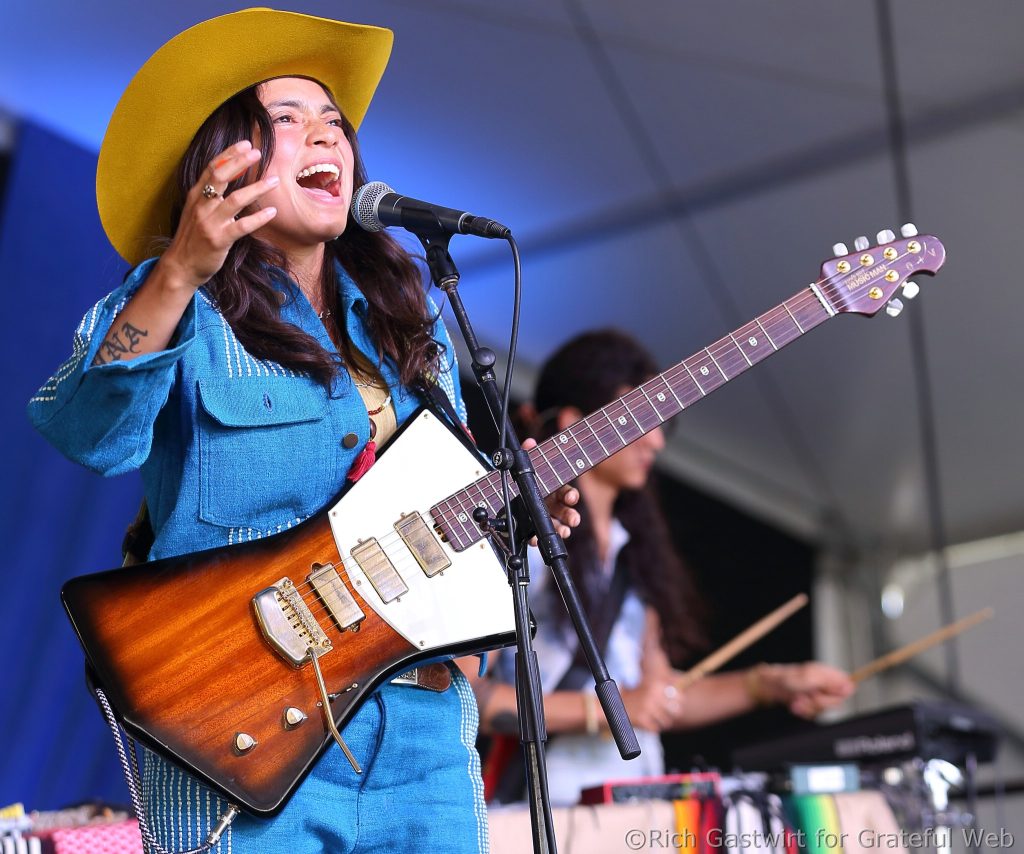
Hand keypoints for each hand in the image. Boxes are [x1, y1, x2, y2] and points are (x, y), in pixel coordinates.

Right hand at [159, 141, 279, 288]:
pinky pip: (242, 226)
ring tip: (274, 181)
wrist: (181, 266)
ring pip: (235, 199)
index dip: (228, 155)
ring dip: (256, 188)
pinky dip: (258, 218)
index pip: (212, 168)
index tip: (245, 144)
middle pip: (221, 177)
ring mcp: (210, 223)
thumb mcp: (197, 212)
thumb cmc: (193, 238)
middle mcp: (201, 206)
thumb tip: (230, 176)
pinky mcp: (219, 240)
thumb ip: (210, 195)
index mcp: (196, 196)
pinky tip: (272, 212)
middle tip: (257, 152)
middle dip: (239, 162)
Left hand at [521, 438, 580, 539]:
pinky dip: (534, 538)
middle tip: (574, 520)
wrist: (507, 492)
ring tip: (564, 532)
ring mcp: (544, 517)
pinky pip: (535, 534)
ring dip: (561, 529)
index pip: (566, 492)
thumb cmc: (525, 479)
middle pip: (566, 511)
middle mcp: (552, 504)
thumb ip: (528, 454)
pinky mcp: (532, 527)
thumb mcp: (526, 466)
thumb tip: (530, 442)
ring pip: (556, 525)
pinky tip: (534, 539)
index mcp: (554, 489)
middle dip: (571, 516)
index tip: (571, 497)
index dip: (570, 495)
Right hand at [620, 678, 682, 732]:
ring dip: (661, 722)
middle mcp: (653, 695)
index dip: (678, 703)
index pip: (679, 696)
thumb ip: (662, 691)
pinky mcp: (642, 720)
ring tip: (653, 719)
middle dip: (671, 714)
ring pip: (666, 722)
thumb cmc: (632, 696)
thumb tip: (681, 698)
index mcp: (656, 684)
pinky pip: (655, 729)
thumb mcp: (647, 687)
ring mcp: (647, 708)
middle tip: (664, 714)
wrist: (610, 703)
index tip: (673, 705)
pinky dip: (651, 728)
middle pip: (676, 711)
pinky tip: (645, 723)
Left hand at [751, 662, 854, 718]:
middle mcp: (823, 684)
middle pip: (836, 701)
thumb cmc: (785, 678)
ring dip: (809, 708)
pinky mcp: (810, 704)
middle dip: (819, 703)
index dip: (837, 694)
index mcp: (826, 674)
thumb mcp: (808, 677)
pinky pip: (814, 715)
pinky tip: (795, 706)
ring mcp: (817, 695)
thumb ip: (829, 683)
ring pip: (824, 710)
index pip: (846, 687)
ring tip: (797, 701)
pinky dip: (804, 712)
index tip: (824, 693)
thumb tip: (850, 685)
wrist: (768, 688)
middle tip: (807, 697)